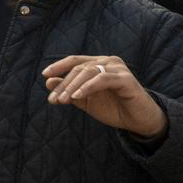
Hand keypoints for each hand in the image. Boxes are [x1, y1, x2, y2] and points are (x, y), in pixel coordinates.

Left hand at [43, 55, 167, 139]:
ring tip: (62, 100)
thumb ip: (69, 91)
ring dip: (72, 87)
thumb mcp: (86, 100)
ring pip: (88, 72)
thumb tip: (49, 82)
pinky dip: (87, 87)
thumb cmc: (114, 108)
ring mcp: (118, 68)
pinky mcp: (126, 79)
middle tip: (53, 99)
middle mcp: (108, 61)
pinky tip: (77, 96)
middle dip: (64, 84)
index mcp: (98, 64)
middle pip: (79, 68)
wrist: (138, 122)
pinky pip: (102, 79)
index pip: (75, 61)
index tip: (44, 75)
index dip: (59, 66)